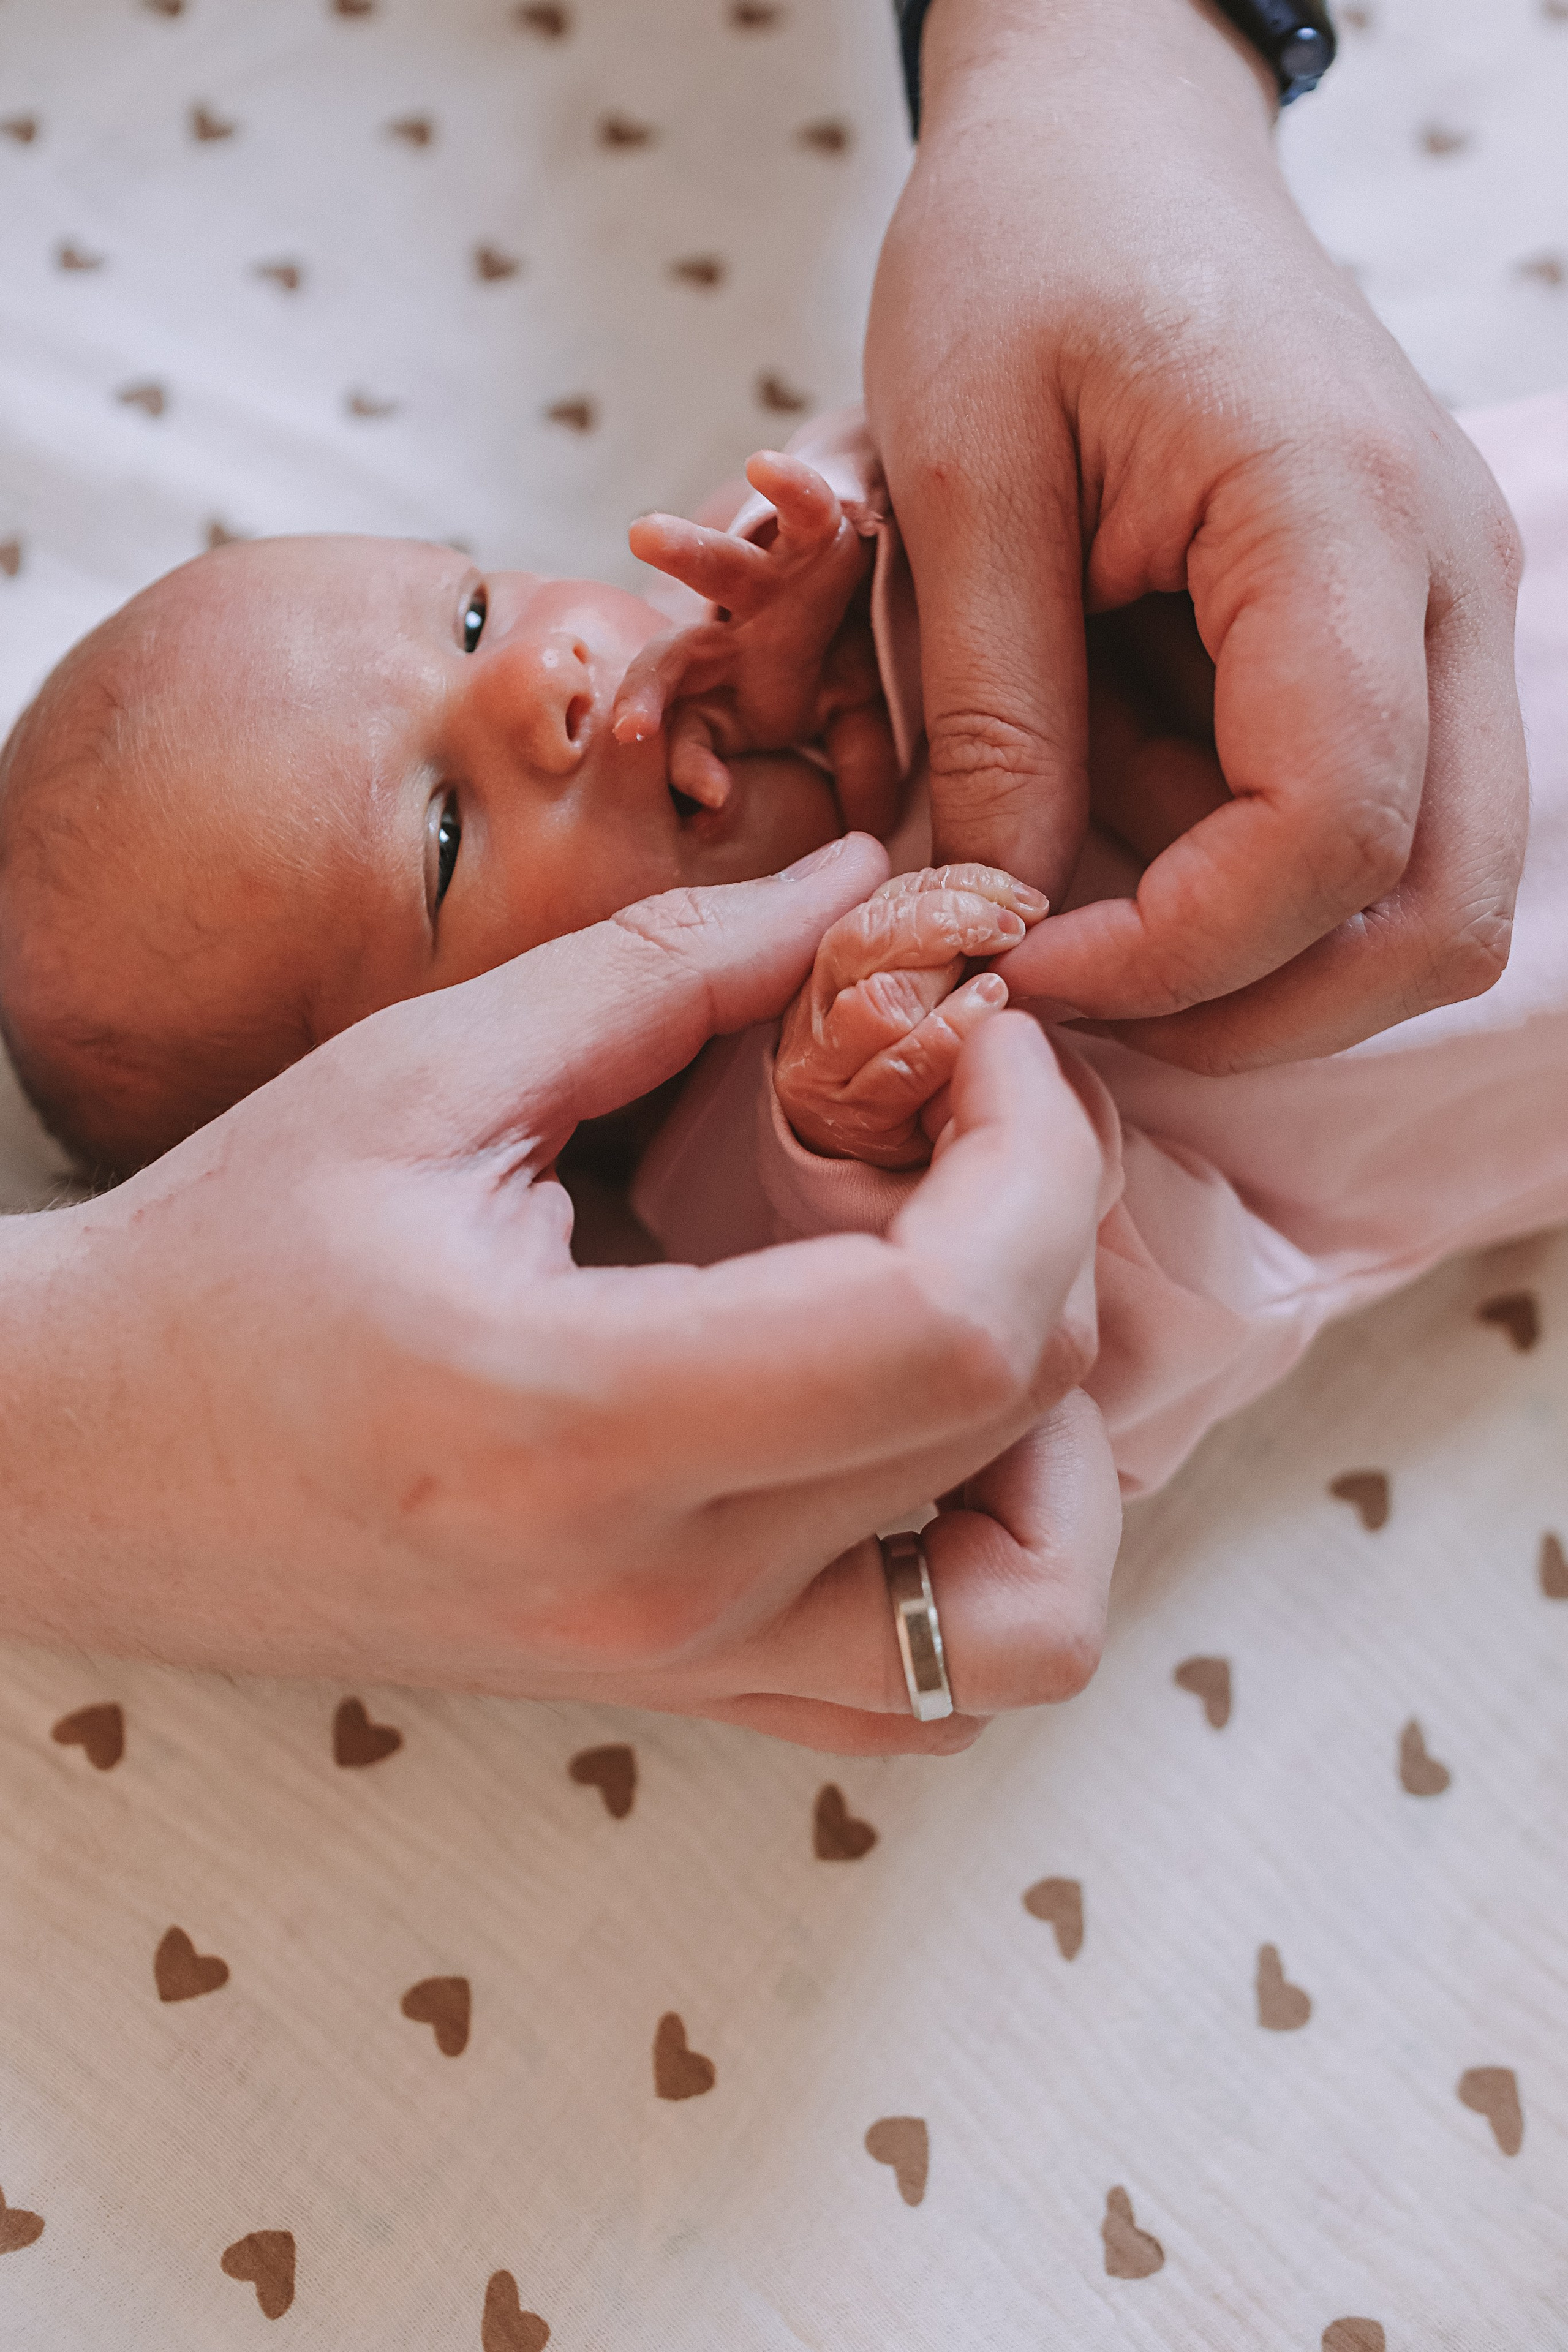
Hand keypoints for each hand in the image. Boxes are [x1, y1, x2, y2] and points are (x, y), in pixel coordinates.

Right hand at [0, 835, 1111, 1754]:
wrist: (77, 1470)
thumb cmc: (219, 1264)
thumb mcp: (422, 1079)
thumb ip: (665, 975)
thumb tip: (862, 882)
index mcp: (584, 1420)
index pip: (955, 1331)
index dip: (1036, 1162)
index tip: (986, 1042)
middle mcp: (658, 1587)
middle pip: (1008, 1434)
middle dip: (1057, 1234)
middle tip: (977, 1114)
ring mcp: (676, 1668)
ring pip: (1020, 1626)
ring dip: (1060, 1449)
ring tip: (975, 1296)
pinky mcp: (671, 1690)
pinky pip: (917, 1697)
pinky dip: (982, 1565)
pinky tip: (917, 1428)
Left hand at [618, 449, 901, 835]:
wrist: (874, 543)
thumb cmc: (849, 646)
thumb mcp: (851, 720)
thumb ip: (855, 771)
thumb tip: (870, 836)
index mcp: (735, 693)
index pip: (694, 739)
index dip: (695, 770)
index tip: (711, 803)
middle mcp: (736, 635)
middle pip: (674, 662)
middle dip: (647, 694)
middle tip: (629, 731)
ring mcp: (766, 576)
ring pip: (715, 567)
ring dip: (682, 553)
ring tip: (640, 535)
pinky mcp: (808, 522)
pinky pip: (800, 504)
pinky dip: (787, 486)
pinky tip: (766, 467)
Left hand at [865, 0, 1527, 1070]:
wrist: (1112, 143)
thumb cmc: (1024, 261)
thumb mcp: (960, 478)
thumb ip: (995, 717)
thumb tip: (993, 924)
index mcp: (1340, 518)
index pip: (1332, 834)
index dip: (1176, 954)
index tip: (1014, 966)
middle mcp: (1447, 583)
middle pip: (1433, 913)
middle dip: (1245, 1005)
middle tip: (1060, 990)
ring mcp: (1445, 617)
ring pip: (1424, 893)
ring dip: (1244, 947)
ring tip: (1074, 858)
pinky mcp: (1405, 641)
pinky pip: (1371, 824)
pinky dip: (1242, 872)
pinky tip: (1120, 793)